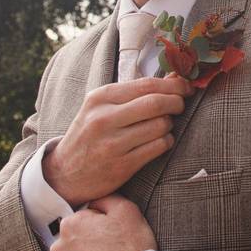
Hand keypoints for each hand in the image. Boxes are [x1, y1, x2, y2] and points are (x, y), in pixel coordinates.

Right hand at [43, 74, 193, 205]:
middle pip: (156, 103)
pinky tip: (159, 141)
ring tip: (163, 125)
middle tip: (180, 105)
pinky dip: (165, 141)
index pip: (146, 84)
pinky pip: (158, 147)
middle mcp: (104, 118)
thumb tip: (176, 77)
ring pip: (160, 126)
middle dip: (176, 102)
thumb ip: (136, 92)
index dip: (173, 84)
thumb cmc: (89, 134)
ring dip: (169, 124)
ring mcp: (112, 143)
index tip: (185, 86)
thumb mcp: (102, 107)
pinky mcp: (122, 166)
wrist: (64, 173)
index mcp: (100, 98)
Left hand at [50, 194, 155, 250]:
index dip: (100, 224)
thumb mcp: (126, 209)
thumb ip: (105, 198)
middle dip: (90, 244)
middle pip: (75, 242)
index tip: (113, 233)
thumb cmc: (132, 249)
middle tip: (112, 250)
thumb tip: (95, 200)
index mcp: (70, 225)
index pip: (82, 218)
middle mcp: (59, 250)